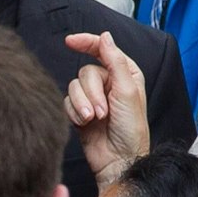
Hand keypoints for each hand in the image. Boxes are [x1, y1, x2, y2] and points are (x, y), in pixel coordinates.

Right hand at [64, 31, 151, 183]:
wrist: (118, 159)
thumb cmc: (131, 130)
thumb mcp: (127, 92)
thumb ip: (115, 61)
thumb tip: (105, 37)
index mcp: (125, 74)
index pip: (103, 50)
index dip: (87, 42)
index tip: (70, 41)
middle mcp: (108, 83)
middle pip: (86, 72)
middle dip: (91, 92)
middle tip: (103, 111)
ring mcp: (92, 97)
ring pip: (74, 86)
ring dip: (83, 104)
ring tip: (94, 119)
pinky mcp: (79, 111)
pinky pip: (66, 101)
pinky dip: (74, 112)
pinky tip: (85, 123)